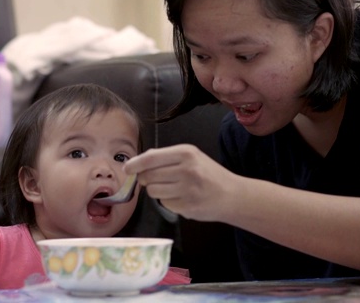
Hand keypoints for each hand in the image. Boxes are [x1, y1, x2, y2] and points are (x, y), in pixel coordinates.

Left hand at [125, 144, 239, 220]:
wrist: (232, 195)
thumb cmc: (208, 174)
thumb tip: (138, 162)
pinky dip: (169, 202)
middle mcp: (186, 170)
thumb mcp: (192, 157)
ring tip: (173, 189)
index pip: (150, 158)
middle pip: (148, 176)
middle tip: (156, 180)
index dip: (135, 164)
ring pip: (153, 191)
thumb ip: (166, 158)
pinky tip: (182, 198)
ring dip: (157, 191)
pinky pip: (164, 203)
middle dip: (146, 180)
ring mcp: (187, 190)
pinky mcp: (187, 206)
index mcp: (186, 153)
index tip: (127, 168)